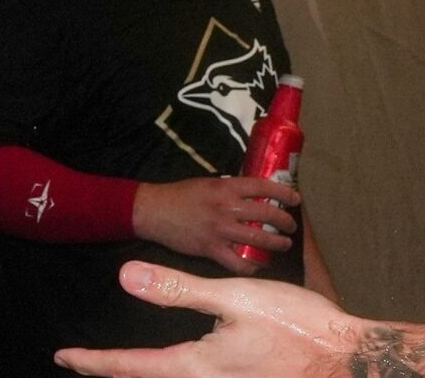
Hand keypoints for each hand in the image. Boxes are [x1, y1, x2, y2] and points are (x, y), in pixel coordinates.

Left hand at [52, 261, 365, 377]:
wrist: (353, 360)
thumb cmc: (300, 327)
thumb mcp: (236, 298)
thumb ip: (179, 290)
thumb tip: (126, 277)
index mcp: (198, 366)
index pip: (131, 365)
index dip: (94, 361)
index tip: (64, 356)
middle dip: (112, 372)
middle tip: (81, 363)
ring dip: (143, 375)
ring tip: (117, 366)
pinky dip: (173, 377)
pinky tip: (173, 369)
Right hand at [131, 177, 298, 274]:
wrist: (153, 211)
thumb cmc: (180, 195)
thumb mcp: (206, 184)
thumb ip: (229, 190)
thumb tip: (253, 195)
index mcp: (225, 188)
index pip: (263, 187)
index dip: (284, 193)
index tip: (295, 199)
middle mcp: (226, 208)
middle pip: (268, 214)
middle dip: (286, 222)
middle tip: (291, 226)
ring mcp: (220, 230)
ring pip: (260, 239)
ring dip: (277, 244)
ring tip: (282, 244)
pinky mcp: (211, 249)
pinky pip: (239, 263)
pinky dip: (253, 266)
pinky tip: (258, 265)